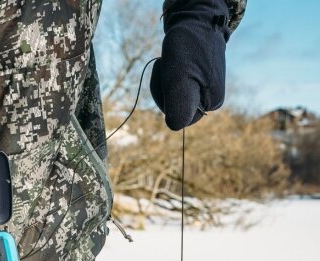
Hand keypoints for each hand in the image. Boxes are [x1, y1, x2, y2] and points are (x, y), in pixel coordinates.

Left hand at [150, 0, 230, 130]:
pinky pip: (174, 90)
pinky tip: (172, 63)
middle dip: (163, 90)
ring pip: (171, 100)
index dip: (166, 100)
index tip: (169, 75)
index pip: (176, 120)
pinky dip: (167, 77)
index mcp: (211, 104)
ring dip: (163, 82)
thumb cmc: (188, 45)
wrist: (197, 21)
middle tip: (166, 65)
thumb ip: (178, 102)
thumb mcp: (178, 75)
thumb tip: (175, 126)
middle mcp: (210, 103)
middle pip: (174, 110)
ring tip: (168, 62)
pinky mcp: (198, 85)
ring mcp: (204, 93)